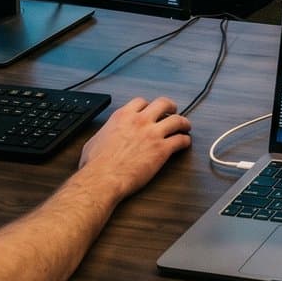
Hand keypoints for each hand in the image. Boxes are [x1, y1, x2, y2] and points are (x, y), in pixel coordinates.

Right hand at [76, 96, 191, 200]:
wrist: (102, 178)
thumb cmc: (96, 164)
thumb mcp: (96, 140)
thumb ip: (107, 132)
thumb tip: (107, 135)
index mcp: (123, 116)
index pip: (141, 102)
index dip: (148, 105)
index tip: (151, 110)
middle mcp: (140, 121)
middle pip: (163, 104)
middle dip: (170, 106)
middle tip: (173, 111)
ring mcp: (153, 134)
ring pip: (177, 120)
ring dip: (183, 122)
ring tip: (185, 126)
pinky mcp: (162, 149)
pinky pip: (180, 140)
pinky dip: (185, 141)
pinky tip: (185, 143)